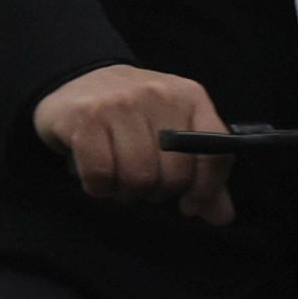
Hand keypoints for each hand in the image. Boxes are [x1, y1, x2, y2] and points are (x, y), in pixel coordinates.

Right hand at [31, 64, 237, 226]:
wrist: (77, 81)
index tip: (190, 205)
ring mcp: (121, 103)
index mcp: (189, 97)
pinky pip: (101, 174)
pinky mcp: (87, 115)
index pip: (214, 154)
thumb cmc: (131, 115)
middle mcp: (159, 94)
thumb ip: (200, 174)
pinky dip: (98, 187)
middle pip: (173, 175)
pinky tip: (97, 176)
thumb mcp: (172, 133)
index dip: (205, 190)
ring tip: (118, 178)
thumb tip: (220, 217)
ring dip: (126, 192)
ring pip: (138, 178)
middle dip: (156, 192)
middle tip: (142, 182)